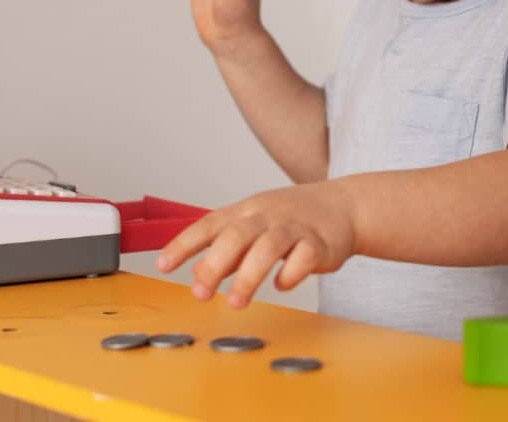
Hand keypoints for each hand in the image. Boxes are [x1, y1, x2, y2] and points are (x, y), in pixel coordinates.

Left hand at [156, 182, 356, 307]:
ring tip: (237, 302)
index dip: (184, 244)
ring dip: (249, 276)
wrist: (344, 206)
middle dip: (215, 265)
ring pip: (268, 247)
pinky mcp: (320, 243)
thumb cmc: (293, 217)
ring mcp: (295, 228)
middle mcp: (267, 216)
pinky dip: (290, 274)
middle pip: (236, 235)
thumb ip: (226, 248)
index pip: (208, 224)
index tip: (163, 265)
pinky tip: (281, 285)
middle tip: (201, 292)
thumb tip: (196, 271)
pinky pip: (303, 258)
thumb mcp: (255, 225)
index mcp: (247, 211)